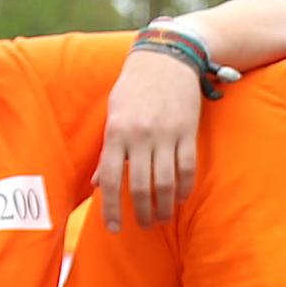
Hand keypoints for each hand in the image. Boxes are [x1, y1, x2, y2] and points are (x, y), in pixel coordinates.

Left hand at [91, 44, 210, 230]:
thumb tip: (98, 183)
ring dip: (164, 206)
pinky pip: (186, 167)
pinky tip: (180, 198)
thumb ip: (107, 151)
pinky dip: (184, 187)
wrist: (165, 58)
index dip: (111, 209)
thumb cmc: (134, 87)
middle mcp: (140, 136)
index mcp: (117, 132)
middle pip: (140, 187)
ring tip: (162, 217)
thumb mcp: (113, 114)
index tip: (114, 229)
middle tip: (144, 226)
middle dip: (142, 212)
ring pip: (166, 182)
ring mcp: (166, 134)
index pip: (112, 180)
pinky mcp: (187, 131)